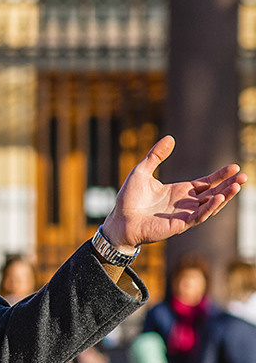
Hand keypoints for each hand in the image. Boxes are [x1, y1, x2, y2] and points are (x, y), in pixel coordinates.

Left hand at [101, 135, 246, 249]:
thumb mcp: (142, 171)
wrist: (119, 220)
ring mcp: (184, 214)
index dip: (220, 176)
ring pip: (210, 206)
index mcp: (180, 191)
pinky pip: (199, 216)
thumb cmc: (129, 198)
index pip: (206, 183)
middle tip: (244, 177)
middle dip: (229, 186)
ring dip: (224, 197)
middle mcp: (185, 203)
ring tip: (237, 186)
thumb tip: (170, 138)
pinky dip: (210, 208)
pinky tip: (219, 198)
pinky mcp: (179, 224)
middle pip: (213, 194)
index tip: (234, 167)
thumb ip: (156, 155)